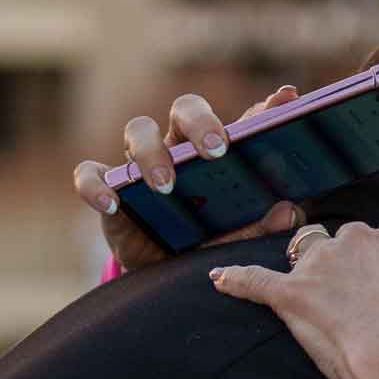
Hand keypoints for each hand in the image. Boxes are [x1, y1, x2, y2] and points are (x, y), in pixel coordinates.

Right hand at [72, 86, 304, 272]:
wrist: (163, 277)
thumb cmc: (205, 244)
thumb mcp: (234, 239)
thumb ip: (260, 226)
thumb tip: (289, 212)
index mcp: (217, 153)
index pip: (241, 121)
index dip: (264, 109)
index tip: (286, 100)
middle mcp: (179, 147)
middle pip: (185, 109)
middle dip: (201, 122)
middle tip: (216, 150)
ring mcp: (140, 164)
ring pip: (138, 130)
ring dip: (152, 153)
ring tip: (167, 186)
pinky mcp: (108, 188)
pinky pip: (90, 174)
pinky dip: (96, 185)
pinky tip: (112, 203)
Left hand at [208, 219, 378, 378]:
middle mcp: (357, 237)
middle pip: (348, 246)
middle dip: (353, 272)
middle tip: (366, 310)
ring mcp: (320, 265)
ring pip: (307, 259)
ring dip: (312, 278)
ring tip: (322, 309)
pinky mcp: (289, 294)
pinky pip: (253, 282)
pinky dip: (235, 281)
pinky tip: (220, 281)